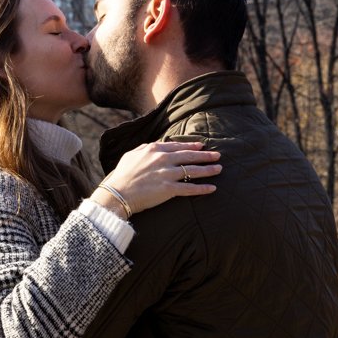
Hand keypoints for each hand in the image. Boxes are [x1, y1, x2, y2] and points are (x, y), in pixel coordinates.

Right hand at [100, 140, 221, 216]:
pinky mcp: (169, 189)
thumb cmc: (123, 175)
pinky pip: (190, 188)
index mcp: (153, 149)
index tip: (202, 146)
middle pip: (189, 156)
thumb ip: (145, 148)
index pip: (177, 146)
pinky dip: (202, 188)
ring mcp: (167, 174)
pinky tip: (212, 188)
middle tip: (218, 156)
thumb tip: (154, 145)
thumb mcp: (131, 155)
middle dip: (205, 156)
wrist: (118, 193)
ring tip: (219, 169)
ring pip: (193, 170)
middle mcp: (162, 159)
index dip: (191, 146)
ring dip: (208, 170)